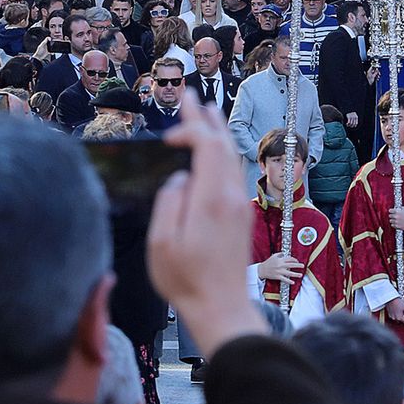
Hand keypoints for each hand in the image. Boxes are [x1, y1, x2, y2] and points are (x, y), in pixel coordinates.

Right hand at [147, 90, 268, 357]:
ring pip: (233, 157)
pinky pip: (235, 171)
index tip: (167, 136)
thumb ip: (169, 203)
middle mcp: (232, 196)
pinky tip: (217, 151)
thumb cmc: (187, 280)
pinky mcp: (241, 214)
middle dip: (206, 118)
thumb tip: (180, 179)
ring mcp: (240, 204)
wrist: (222, 307)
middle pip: (223, 144)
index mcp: (212, 199)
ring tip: (209, 111)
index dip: (191, 129)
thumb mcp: (162, 244)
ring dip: (219, 132)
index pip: (208, 146)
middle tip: (191, 95)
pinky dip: (224, 151)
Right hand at [258, 251, 303, 284]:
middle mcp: (281, 265)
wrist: (261, 270)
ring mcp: (279, 272)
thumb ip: (280, 254)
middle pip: (291, 265)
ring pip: (289, 273)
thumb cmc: (268, 263)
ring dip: (296, 274)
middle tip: (303, 266)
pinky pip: (284, 279)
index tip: (297, 261)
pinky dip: (289, 281)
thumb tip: (285, 253)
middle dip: (298, 265)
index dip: (294, 260)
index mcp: (280, 260)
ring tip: (300, 275)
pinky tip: (293, 282)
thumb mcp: (273, 256)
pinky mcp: (277, 277)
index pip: (290, 259)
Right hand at [384, 297, 403, 322]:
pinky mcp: (389, 314)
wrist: (391, 298)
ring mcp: (391, 316)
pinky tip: (397, 309)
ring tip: (400, 310)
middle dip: (403, 317)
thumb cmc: (398, 302)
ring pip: (397, 318)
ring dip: (399, 315)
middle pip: (401, 320)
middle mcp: (394, 318)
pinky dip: (395, 314)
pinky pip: (393, 316)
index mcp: (399, 318)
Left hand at [389, 205, 403, 230]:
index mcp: (397, 211)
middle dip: (392, 216)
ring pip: (390, 220)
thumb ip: (400, 208)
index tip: (392, 211)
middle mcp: (396, 216)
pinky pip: (392, 225)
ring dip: (393, 220)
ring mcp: (396, 221)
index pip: (390, 210)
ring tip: (396, 220)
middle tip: (395, 216)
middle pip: (389, 216)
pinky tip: (397, 223)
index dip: (391, 211)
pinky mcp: (396, 226)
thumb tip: (396, 208)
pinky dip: (394, 224)